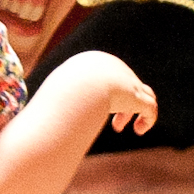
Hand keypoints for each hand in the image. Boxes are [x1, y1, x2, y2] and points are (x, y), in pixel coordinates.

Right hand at [42, 49, 157, 134]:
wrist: (77, 88)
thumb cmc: (61, 91)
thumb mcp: (55, 88)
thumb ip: (55, 94)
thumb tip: (42, 106)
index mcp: (98, 63)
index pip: (112, 77)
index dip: (110, 96)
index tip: (100, 112)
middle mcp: (117, 69)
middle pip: (129, 86)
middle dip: (123, 108)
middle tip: (116, 126)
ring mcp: (129, 83)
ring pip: (145, 95)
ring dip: (137, 112)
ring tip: (129, 127)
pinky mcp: (136, 97)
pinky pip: (151, 108)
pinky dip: (148, 120)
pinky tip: (139, 131)